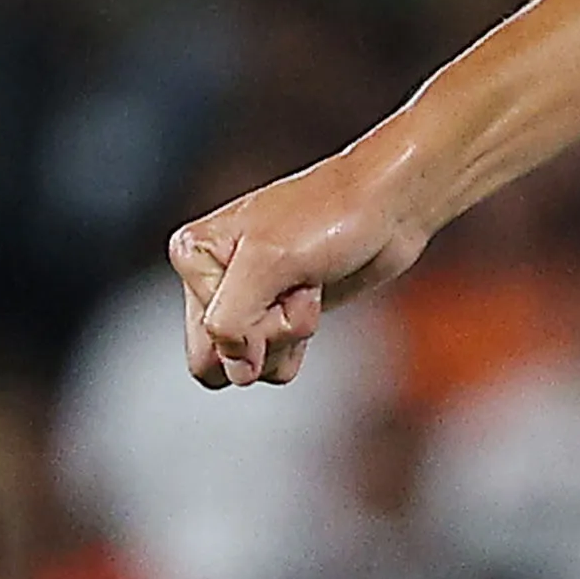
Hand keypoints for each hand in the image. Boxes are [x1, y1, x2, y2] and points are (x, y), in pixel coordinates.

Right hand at [173, 143, 431, 389]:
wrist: (386, 208)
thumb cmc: (332, 215)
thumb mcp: (270, 262)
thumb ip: (232, 320)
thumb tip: (234, 371)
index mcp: (193, 254)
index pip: (207, 335)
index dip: (254, 320)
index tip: (282, 277)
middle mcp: (210, 277)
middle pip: (218, 356)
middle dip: (267, 336)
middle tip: (292, 291)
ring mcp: (245, 297)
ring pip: (250, 361)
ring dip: (290, 333)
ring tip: (306, 287)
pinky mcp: (275, 311)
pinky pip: (274, 358)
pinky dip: (298, 338)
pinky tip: (312, 299)